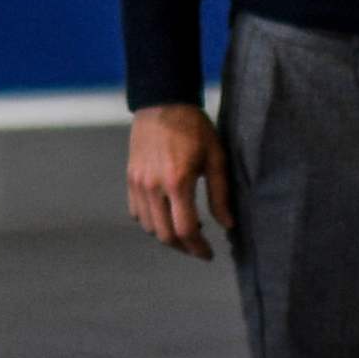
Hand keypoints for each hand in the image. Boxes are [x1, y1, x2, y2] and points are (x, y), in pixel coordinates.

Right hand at [127, 103, 226, 259]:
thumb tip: (228, 225)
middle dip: (183, 248)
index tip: (209, 254)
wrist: (163, 102)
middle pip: (165, 234)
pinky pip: (137, 212)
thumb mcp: (216, 157)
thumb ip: (220, 194)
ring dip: (167, 236)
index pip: (186, 230)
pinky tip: (166, 216)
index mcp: (177, 182)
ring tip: (185, 231)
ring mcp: (138, 183)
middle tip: (199, 248)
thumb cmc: (195, 128)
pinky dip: (151, 222)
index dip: (198, 248)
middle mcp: (153, 186)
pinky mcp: (130, 178)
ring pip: (149, 226)